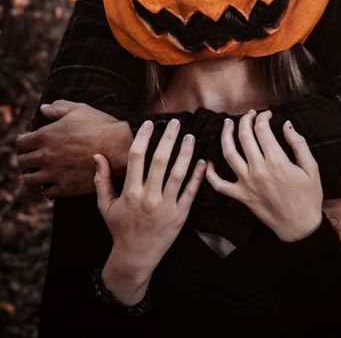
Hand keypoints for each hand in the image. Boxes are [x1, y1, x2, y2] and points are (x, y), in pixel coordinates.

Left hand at [16, 100, 132, 197]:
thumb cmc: (101, 126)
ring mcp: (54, 174)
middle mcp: (46, 156)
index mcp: (46, 135)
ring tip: (41, 172)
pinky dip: (48, 188)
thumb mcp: (80, 110)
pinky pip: (46, 193)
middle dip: (27, 159)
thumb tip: (44, 108)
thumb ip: (59, 108)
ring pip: (29, 181)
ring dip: (33, 176)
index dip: (24, 143)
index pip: (20, 144)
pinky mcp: (66, 188)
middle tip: (35, 158)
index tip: (30, 144)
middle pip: (22, 162)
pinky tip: (55, 181)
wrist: (121, 149)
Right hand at [97, 118, 206, 304]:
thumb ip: (101, 180)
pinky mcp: (180, 216)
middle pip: (160, 161)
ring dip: (185, 153)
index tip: (149, 123)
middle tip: (176, 122)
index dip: (143, 137)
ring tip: (191, 137)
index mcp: (130, 193)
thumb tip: (97, 155)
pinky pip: (191, 192)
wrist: (135, 258)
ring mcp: (166, 207)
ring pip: (178, 174)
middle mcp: (148, 198)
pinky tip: (203, 161)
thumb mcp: (105, 206)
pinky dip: (198, 176)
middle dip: (168, 139)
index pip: (136, 158)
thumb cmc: (119, 228)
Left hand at [205, 109, 322, 241]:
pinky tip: (208, 161)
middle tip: (249, 114)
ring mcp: (247, 183)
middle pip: (244, 136)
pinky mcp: (241, 196)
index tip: (266, 114)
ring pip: (229, 153)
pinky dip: (210, 173)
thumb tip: (286, 125)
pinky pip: (219, 184)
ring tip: (227, 123)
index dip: (263, 117)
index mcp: (277, 161)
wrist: (300, 227)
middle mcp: (258, 170)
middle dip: (245, 119)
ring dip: (225, 135)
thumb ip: (298, 144)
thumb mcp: (311, 168)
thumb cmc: (308, 197)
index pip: (262, 129)